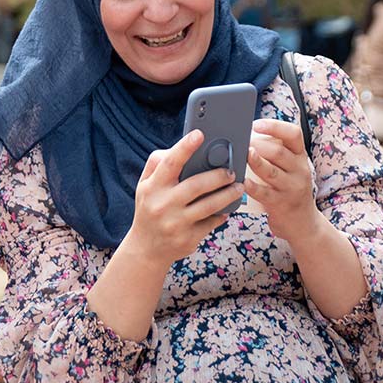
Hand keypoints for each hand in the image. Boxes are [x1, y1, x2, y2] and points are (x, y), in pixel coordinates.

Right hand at [123, 130, 242, 264]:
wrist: (146, 248)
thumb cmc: (149, 209)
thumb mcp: (145, 186)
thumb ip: (158, 165)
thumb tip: (181, 147)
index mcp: (152, 187)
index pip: (169, 164)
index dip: (185, 148)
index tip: (200, 134)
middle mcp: (163, 205)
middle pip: (197, 185)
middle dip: (218, 176)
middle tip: (231, 172)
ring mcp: (176, 223)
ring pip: (209, 205)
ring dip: (228, 195)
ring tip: (237, 188)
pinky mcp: (188, 238)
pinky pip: (211, 223)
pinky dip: (221, 215)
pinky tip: (226, 209)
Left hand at [244, 119, 320, 243]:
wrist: (303, 222)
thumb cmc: (290, 189)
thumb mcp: (291, 168)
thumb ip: (277, 152)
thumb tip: (250, 134)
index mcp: (300, 157)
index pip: (293, 134)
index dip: (275, 126)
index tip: (256, 123)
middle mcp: (299, 170)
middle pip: (279, 152)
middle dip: (258, 144)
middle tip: (241, 141)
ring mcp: (290, 188)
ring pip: (271, 171)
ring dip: (255, 161)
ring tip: (243, 154)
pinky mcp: (280, 203)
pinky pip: (264, 193)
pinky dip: (251, 187)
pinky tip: (242, 182)